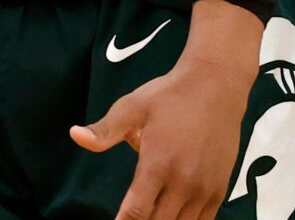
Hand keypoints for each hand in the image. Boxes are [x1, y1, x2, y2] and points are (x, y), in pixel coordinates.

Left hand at [70, 10, 257, 219]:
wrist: (216, 87)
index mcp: (158, 164)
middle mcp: (183, 183)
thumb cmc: (170, 96)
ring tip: (149, 215)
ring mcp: (205, 189)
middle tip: (130, 216)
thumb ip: (105, 130)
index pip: (137, 211)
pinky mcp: (219, 189)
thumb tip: (75, 136)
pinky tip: (172, 216)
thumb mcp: (132, 107)